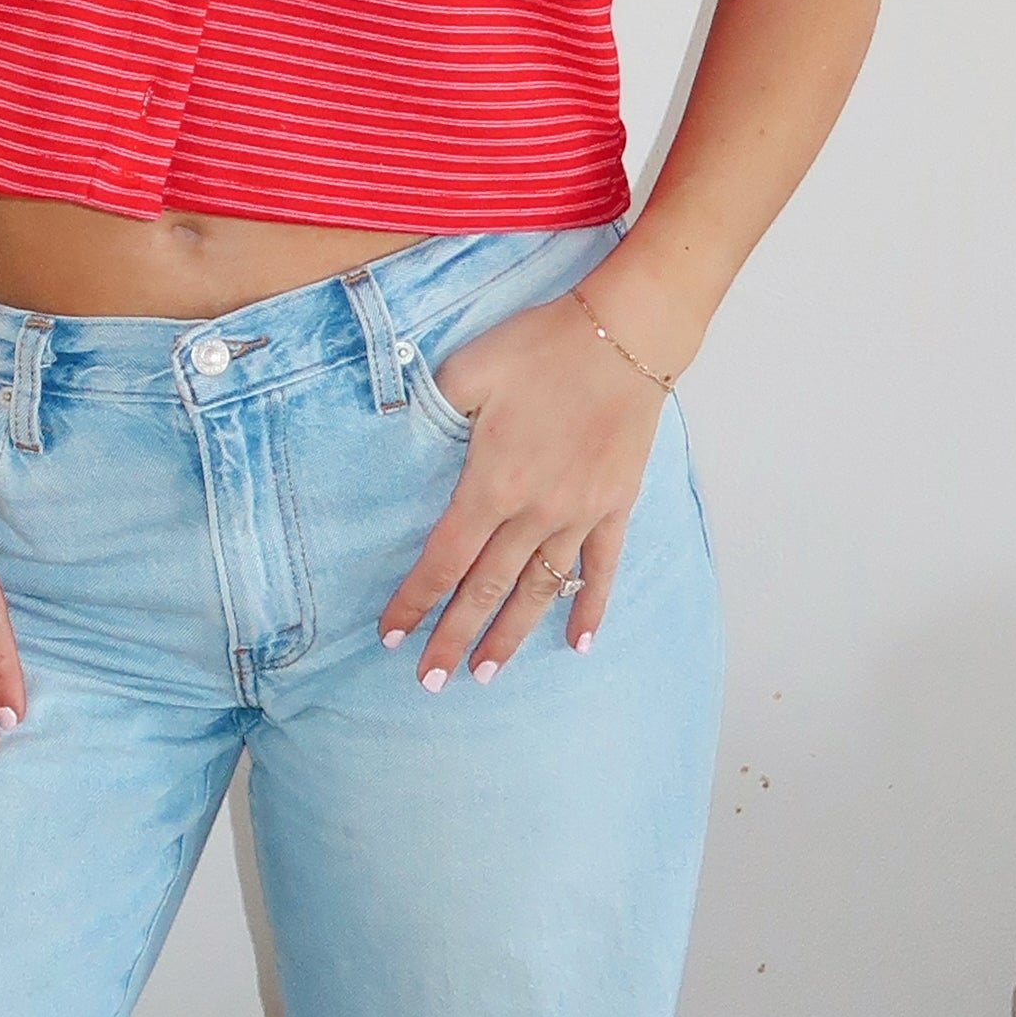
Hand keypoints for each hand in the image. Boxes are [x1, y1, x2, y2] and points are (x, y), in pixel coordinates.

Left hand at [382, 290, 671, 689]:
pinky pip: (602, 569)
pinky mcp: (616, 507)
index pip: (444, 558)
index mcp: (492, 482)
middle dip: (454, 637)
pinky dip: (591, 608)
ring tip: (487, 673)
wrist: (624, 335)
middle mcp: (535, 511)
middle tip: (430, 682)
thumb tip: (396, 432)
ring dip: (512, 636)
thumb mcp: (468, 368)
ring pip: (540, 590)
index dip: (415, 600)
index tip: (391, 635)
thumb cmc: (541, 346)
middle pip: (487, 588)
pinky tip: (579, 643)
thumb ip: (430, 407)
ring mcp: (581, 514)